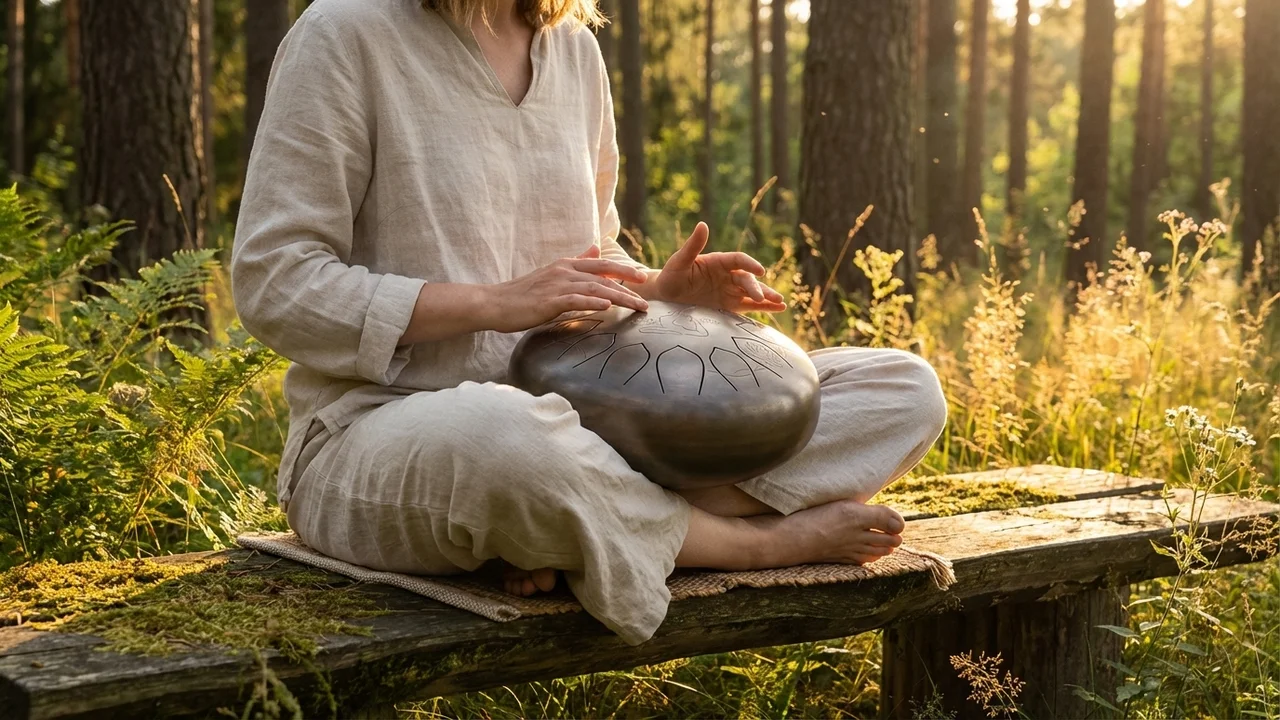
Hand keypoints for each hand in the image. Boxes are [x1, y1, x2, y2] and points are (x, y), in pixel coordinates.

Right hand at [484, 245, 649, 332]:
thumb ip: (576, 263)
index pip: (601, 265)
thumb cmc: (522, 294)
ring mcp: (557, 285)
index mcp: (566, 265)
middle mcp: (564, 271)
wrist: (494, 303)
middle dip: (628, 286)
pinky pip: (575, 300)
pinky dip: (593, 301)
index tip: (641, 277)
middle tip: (646, 297)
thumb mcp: (552, 274)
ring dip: (620, 297)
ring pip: (595, 288)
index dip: (623, 270)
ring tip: (638, 306)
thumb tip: (595, 249)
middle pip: (603, 276)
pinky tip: (607, 305)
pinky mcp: (549, 301)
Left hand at [652, 222, 786, 312]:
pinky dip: (764, 307)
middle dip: (756, 288)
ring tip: (781, 302)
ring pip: (752, 293)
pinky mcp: (729, 306)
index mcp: (718, 261)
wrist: (666, 297)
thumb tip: (703, 224)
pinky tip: (779, 308)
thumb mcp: (679, 261)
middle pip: (746, 279)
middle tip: (761, 297)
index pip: (738, 260)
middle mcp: (727, 275)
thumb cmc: (671, 276)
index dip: (750, 264)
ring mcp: (729, 291)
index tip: (759, 270)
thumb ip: (692, 246)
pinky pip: (749, 306)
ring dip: (767, 296)